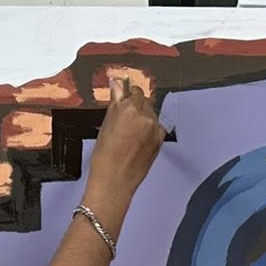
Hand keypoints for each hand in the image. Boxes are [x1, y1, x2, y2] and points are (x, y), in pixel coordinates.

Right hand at [89, 78, 163, 206]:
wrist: (115, 182)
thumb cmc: (104, 155)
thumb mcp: (106, 124)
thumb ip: (115, 102)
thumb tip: (116, 83)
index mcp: (130, 109)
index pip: (135, 91)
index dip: (128, 95)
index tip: (122, 100)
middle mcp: (147, 117)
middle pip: (145, 101)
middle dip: (136, 105)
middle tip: (125, 118)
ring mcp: (156, 130)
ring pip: (152, 114)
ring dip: (144, 117)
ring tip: (131, 132)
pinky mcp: (160, 142)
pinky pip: (157, 127)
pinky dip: (150, 128)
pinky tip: (139, 139)